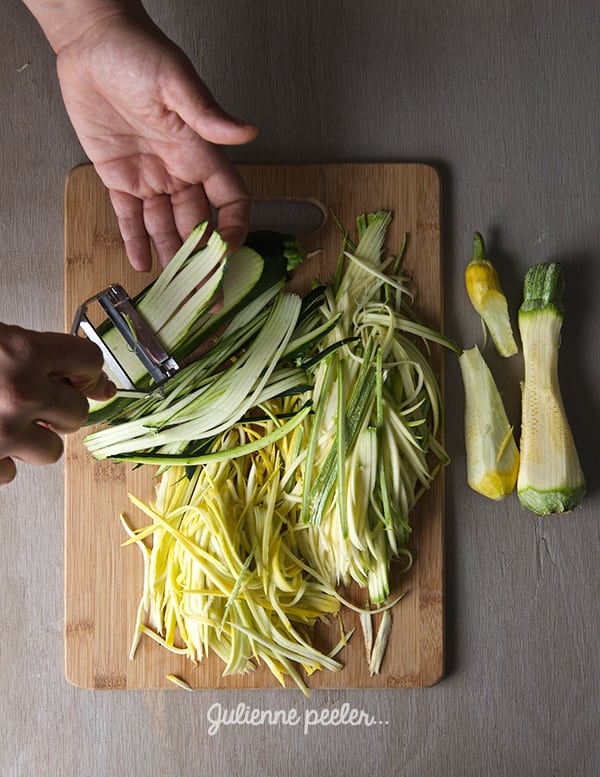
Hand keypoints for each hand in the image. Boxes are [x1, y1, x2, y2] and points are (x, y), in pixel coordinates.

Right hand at [0, 324, 115, 484]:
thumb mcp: (1, 338)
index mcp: (23, 352)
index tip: (81, 375)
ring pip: (52, 450)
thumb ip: (42, 354)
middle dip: (62, 407)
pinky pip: (11, 472)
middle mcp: (19, 393)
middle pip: (78, 411)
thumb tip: (93, 381)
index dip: (86, 369)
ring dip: (36, 439)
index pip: (89, 360)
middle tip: (36, 399)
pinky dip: (3, 459)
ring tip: (10, 421)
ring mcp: (2, 433)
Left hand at [53, 5, 257, 269]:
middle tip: (206, 290)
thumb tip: (247, 133)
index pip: (228, 200)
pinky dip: (135, 240)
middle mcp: (177, 170)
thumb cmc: (138, 52)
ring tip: (175, 287)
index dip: (232, 228)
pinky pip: (129, 217)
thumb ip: (208, 114)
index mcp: (198, 153)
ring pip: (165, 227)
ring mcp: (149, 177)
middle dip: (203, 259)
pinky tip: (142, 263)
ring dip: (171, 256)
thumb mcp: (175, 81)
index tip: (229, 253)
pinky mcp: (118, 176)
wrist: (91, 43)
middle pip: (197, 224)